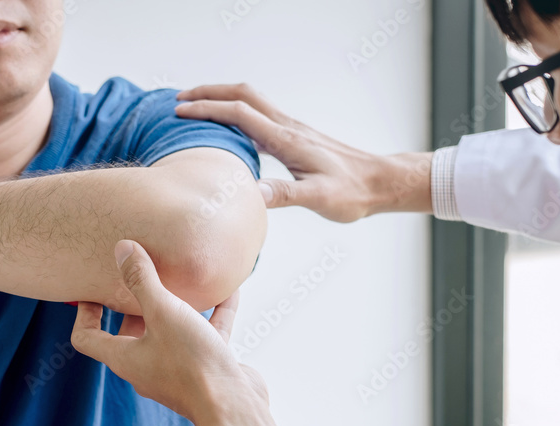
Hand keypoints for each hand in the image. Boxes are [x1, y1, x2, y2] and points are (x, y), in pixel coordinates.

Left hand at [71, 240, 281, 425]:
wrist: (234, 407)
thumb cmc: (192, 362)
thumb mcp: (164, 312)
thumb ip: (142, 280)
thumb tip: (122, 249)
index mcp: (125, 358)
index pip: (87, 337)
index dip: (84, 313)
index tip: (92, 291)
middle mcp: (146, 366)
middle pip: (130, 333)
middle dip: (133, 304)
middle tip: (139, 277)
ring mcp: (177, 371)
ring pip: (170, 332)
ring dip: (176, 306)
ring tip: (183, 279)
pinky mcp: (206, 369)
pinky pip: (205, 336)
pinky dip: (213, 314)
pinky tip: (228, 290)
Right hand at [175, 83, 433, 221]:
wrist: (380, 182)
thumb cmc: (353, 192)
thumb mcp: (318, 198)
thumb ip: (285, 194)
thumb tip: (249, 194)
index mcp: (287, 139)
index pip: (240, 114)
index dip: (207, 109)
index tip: (180, 111)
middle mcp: (287, 128)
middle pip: (242, 95)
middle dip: (208, 93)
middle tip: (179, 100)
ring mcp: (291, 130)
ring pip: (250, 102)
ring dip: (221, 98)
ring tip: (196, 107)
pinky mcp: (295, 138)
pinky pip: (258, 116)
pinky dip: (236, 113)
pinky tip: (228, 129)